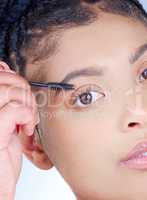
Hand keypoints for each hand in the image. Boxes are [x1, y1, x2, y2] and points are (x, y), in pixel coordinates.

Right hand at [0, 66, 38, 199]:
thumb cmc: (2, 153)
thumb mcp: (6, 120)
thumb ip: (8, 100)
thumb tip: (12, 77)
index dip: (11, 76)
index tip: (21, 90)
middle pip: (4, 79)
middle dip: (24, 91)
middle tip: (29, 109)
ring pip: (9, 92)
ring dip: (27, 105)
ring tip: (28, 121)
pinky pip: (15, 110)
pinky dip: (27, 117)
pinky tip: (26, 130)